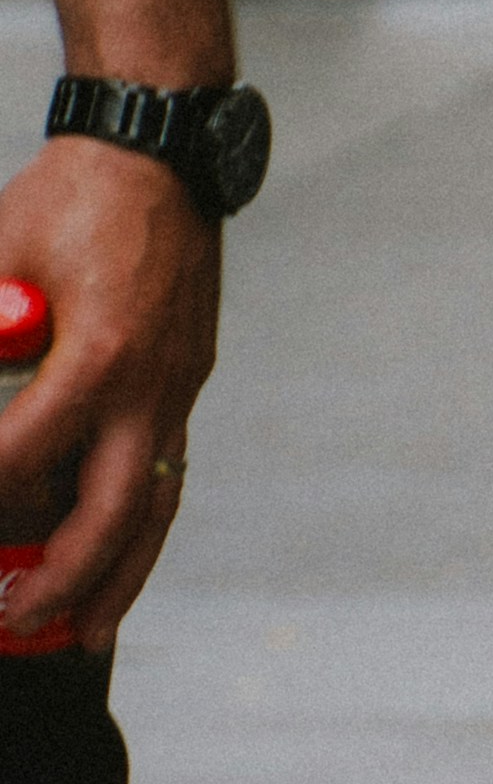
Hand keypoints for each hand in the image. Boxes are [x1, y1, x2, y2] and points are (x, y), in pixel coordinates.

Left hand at [0, 137, 217, 647]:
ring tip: (81, 633)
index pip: (31, 450)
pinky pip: (164, 473)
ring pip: (155, 507)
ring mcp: (179, 386)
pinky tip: (112, 564)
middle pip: (115, 512)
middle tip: (14, 621)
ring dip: (119, 579)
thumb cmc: (68, 195)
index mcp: (101, 350)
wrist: (161, 149)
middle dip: (65, 581)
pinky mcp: (185, 382)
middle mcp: (153, 381)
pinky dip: (137, 529)